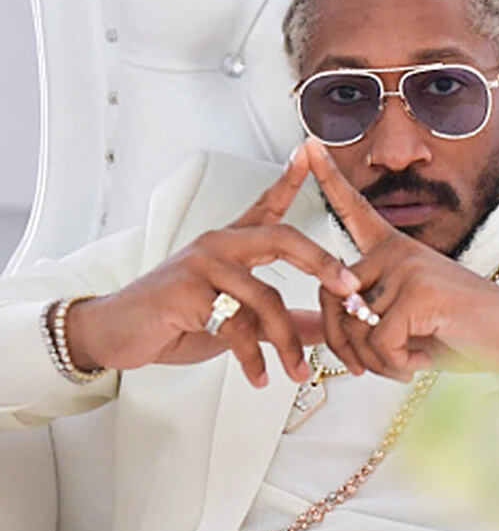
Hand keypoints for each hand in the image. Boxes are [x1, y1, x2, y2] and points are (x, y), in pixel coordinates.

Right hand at [67, 145, 360, 387]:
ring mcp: (203, 264)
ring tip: (298, 371)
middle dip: (322, 262)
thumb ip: (280, 320)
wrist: (116, 331)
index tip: (309, 154)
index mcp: (232, 244)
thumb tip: (322, 328)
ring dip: (288, 341)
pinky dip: (253, 357)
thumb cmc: (175, 318)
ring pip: (265, 296)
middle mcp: (220, 244)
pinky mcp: (187, 291)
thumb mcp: (237, 320)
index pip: (267, 205)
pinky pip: (235, 325)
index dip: (289, 179)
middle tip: (350, 289)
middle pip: (283, 238)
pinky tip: (261, 376)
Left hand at [306, 138, 498, 380]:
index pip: (355, 209)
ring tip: (413, 356)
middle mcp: (397, 250)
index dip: (328, 177)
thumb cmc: (464, 329)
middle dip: (348, 345)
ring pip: (355, 330)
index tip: (308, 143)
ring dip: (379, 360)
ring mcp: (408, 267)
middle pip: (333, 300)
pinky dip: (397, 365)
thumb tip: (338, 324)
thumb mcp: (410, 320)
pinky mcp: (420, 293)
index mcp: (395, 248)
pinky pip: (379, 344)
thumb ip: (371, 315)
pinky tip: (424, 358)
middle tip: (383, 360)